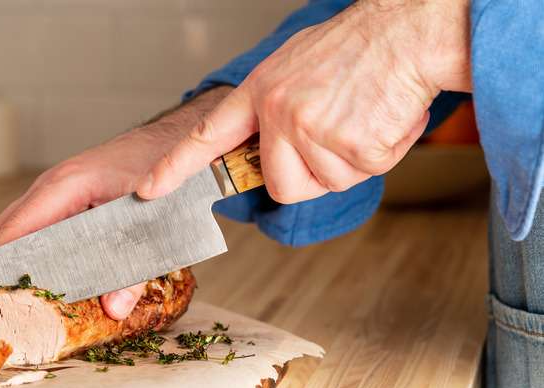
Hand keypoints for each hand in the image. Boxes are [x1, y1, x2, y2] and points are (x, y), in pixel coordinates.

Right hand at [0, 86, 233, 319]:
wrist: (177, 140)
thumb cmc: (162, 171)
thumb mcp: (154, 225)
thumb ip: (135, 270)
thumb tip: (114, 308)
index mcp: (68, 184)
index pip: (17, 227)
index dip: (0, 262)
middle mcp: (54, 184)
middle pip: (7, 229)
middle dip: (1, 265)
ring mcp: (58, 187)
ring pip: (20, 226)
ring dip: (17, 257)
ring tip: (14, 296)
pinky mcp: (68, 195)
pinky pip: (38, 223)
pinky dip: (33, 247)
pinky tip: (42, 274)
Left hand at [136, 0, 471, 202]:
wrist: (407, 30)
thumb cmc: (357, 50)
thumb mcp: (297, 68)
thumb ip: (276, 110)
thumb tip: (273, 151)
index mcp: (261, 92)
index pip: (207, 136)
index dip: (176, 167)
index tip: (149, 188)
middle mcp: (279, 113)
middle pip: (281, 185)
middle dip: (310, 174)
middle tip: (337, 135)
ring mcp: (311, 131)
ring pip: (322, 184)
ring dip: (347, 163)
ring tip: (361, 118)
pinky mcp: (349, 147)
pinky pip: (358, 175)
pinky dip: (377, 156)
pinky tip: (381, 120)